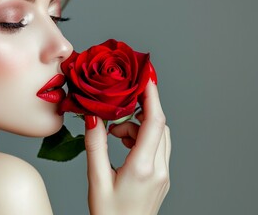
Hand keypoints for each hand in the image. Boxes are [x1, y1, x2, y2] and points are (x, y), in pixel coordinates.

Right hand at [84, 81, 170, 214]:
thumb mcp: (96, 180)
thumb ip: (95, 146)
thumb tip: (93, 117)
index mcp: (143, 168)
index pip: (154, 122)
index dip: (152, 96)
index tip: (147, 76)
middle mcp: (159, 169)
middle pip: (157, 125)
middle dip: (138, 112)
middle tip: (115, 113)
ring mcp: (163, 174)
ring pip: (158, 136)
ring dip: (138, 127)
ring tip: (114, 135)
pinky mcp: (162, 177)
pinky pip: (157, 147)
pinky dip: (142, 138)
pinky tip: (124, 145)